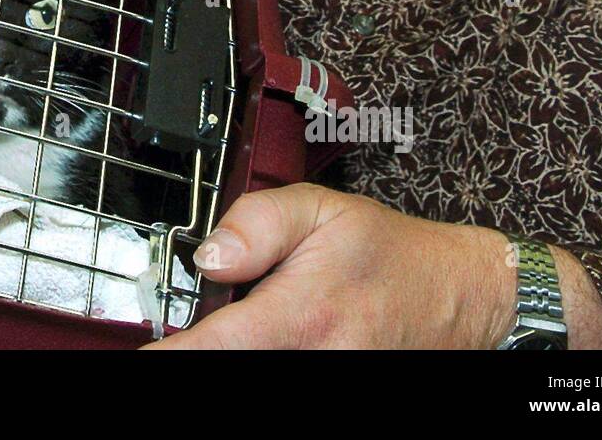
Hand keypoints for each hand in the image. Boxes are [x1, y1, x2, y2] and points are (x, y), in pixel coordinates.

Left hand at [146, 183, 513, 348]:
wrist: (455, 294)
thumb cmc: (387, 253)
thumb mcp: (319, 209)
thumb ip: (255, 222)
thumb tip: (207, 256)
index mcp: (305, 315)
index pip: (217, 347)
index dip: (173, 354)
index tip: (146, 354)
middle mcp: (318, 361)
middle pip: (230, 365)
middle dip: (202, 347)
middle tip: (196, 324)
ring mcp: (332, 380)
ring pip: (253, 371)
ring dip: (235, 349)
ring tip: (251, 318)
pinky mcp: (337, 392)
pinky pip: (280, 380)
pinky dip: (262, 355)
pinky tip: (270, 336)